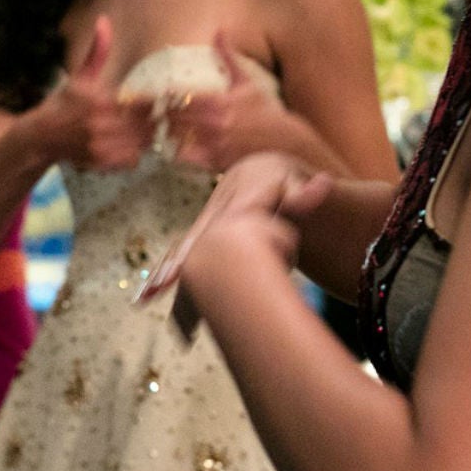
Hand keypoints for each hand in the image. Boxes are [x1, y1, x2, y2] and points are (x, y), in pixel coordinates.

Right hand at [36, 17, 154, 171]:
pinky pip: (132, 160)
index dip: (154, 103)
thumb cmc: (62, 104)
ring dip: (145, 137)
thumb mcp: (80, 77)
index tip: (156, 100)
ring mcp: (103, 146)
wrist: (40, 137)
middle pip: (148, 125)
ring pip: (143, 144)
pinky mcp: (101, 163)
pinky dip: (134, 153)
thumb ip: (97, 51)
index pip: (145, 103)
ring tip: (138, 130)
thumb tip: (103, 20)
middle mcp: (103, 125)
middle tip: (154, 117)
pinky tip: (126, 144)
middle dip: (153, 121)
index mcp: (102, 101)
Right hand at [138, 151, 331, 303]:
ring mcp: (205, 229)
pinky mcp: (203, 239)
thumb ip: (305, 192)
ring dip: (165, 274)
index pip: (213, 229)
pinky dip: (168, 275)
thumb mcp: (293, 183)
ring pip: (183, 253)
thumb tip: (323, 183)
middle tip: (159, 287)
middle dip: (175, 265)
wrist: (261, 173)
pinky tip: (149, 296)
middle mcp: (212, 218)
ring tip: (147, 297)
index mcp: (231, 207)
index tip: (189, 260)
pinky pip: (184, 259)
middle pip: (191, 244)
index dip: (202, 245)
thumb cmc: (281, 182)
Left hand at [164, 31, 288, 171]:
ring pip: (175, 138)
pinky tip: (176, 144)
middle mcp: (213, 125)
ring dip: (166, 132)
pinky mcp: (214, 162)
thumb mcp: (247, 82)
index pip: (179, 97)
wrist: (286, 143)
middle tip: (153, 112)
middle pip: (173, 118)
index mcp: (219, 102)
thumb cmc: (265, 111)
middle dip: (162, 114)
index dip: (165, 96)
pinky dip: (176, 151)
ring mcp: (213, 145)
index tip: (159, 95)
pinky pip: (185, 158)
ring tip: (160, 127)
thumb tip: (220, 31)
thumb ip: (229, 57)